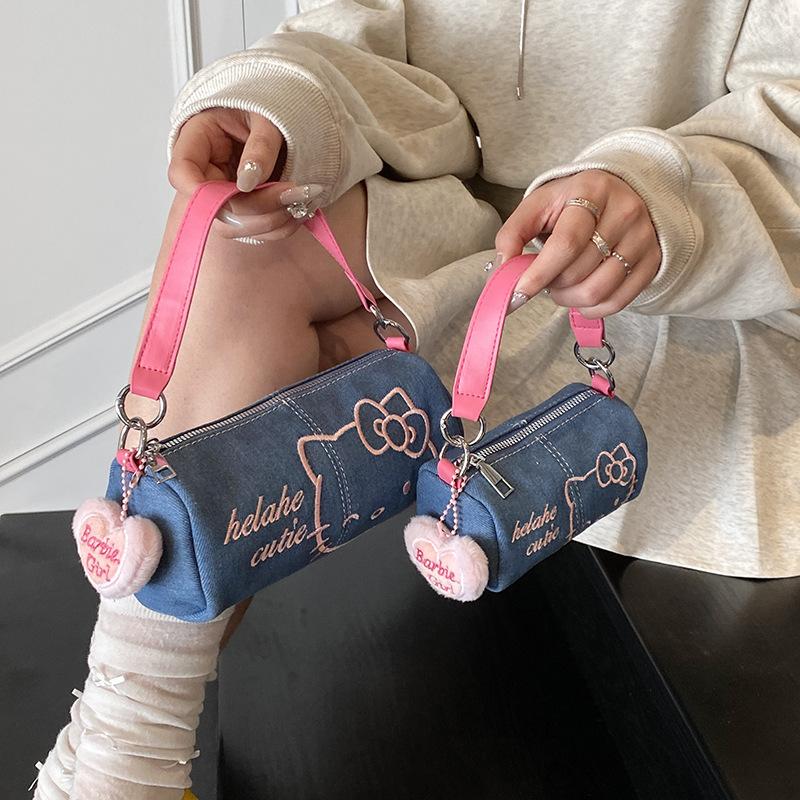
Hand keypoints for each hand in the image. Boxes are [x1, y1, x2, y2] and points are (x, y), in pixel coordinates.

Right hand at [168, 108, 324, 241]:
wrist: (289, 115)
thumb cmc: (270, 107)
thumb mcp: (267, 116)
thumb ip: (260, 146)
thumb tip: (247, 182)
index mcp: (198, 139)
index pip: (183, 173)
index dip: (202, 194)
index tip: (238, 193)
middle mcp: (207, 173)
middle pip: (216, 208)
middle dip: (256, 208)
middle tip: (293, 192)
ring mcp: (225, 195)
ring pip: (238, 226)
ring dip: (272, 220)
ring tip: (302, 197)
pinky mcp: (246, 209)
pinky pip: (258, 230)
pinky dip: (281, 225)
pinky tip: (300, 208)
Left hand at [494, 170, 660, 317]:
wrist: (618, 193)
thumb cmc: (571, 202)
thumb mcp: (539, 205)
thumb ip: (513, 233)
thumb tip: (502, 268)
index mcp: (592, 191)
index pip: (566, 243)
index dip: (539, 274)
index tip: (519, 293)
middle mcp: (625, 212)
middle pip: (579, 272)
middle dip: (552, 285)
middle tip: (544, 278)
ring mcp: (643, 238)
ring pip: (598, 291)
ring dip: (569, 299)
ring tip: (561, 286)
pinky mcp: (653, 261)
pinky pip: (618, 302)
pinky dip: (591, 309)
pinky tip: (580, 297)